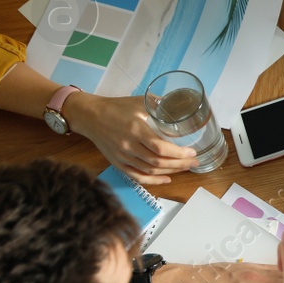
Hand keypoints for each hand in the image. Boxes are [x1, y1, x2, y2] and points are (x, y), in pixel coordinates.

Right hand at [70, 92, 197, 184]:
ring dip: (170, 172)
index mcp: (135, 130)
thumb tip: (180, 106)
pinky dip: (153, 181)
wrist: (89, 116)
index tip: (192, 152)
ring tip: (185, 168)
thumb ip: (159, 105)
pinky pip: (137, 177)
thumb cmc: (115, 107)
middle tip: (194, 163)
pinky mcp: (117, 163)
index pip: (160, 147)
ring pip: (150, 171)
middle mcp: (128, 146)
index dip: (178, 153)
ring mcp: (122, 157)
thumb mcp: (138, 102)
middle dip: (180, 164)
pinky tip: (167, 179)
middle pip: (158, 162)